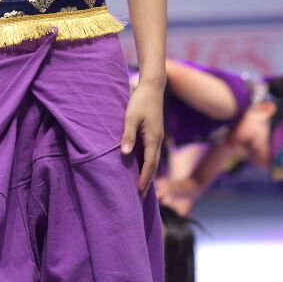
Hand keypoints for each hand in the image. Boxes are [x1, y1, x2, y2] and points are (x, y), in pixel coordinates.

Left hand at [122, 82, 163, 196]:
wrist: (152, 87)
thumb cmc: (140, 101)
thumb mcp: (131, 117)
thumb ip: (128, 135)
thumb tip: (125, 154)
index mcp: (153, 139)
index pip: (149, 164)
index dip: (144, 178)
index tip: (139, 191)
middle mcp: (157, 140)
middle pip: (153, 166)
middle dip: (148, 181)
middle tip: (140, 196)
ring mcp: (157, 137)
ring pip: (154, 160)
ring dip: (148, 173)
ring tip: (142, 186)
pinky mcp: (154, 133)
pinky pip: (152, 153)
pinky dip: (148, 164)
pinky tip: (142, 167)